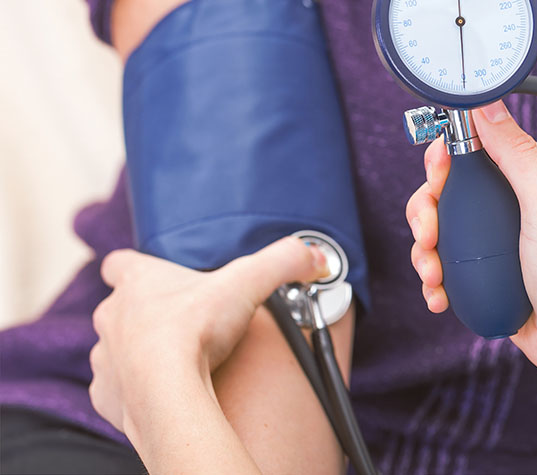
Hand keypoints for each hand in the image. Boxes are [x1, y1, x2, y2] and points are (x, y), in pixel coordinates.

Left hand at [89, 237, 329, 436]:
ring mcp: (105, 357)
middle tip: (185, 323)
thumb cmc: (194, 330)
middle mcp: (113, 316)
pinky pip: (118, 389)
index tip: (157, 276)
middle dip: (148, 314)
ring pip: (118, 348)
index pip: (120, 262)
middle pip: (122, 307)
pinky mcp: (107, 395)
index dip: (137, 267)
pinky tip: (165, 390)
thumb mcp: (248, 281)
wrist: (165, 392)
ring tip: (177, 361)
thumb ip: (284, 261)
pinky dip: (138, 389)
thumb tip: (317, 256)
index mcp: (138, 282)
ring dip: (140, 353)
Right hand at [406, 101, 536, 389]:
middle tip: (430, 235)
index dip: (445, 158)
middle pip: (449, 189)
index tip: (437, 179)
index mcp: (536, 173)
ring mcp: (500, 239)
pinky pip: (449, 265)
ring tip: (433, 275)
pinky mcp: (489, 271)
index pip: (477, 145)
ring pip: (443, 229)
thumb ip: (516, 153)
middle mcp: (516, 202)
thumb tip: (486, 104)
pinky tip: (439, 295)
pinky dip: (435, 280)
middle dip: (427, 212)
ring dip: (426, 250)